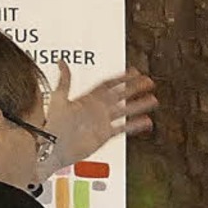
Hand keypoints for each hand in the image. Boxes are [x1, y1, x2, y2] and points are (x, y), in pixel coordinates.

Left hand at [42, 63, 156, 176]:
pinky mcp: (104, 135)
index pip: (109, 84)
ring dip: (139, 105)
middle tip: (149, 82)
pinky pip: (123, 129)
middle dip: (135, 88)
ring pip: (125, 111)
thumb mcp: (58, 98)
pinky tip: (147, 122)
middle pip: (121, 95)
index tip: (134, 71)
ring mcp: (102, 122)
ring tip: (154, 100)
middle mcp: (97, 109)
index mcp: (88, 98)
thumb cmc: (53, 124)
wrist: (54, 146)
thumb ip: (64, 80)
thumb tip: (61, 61)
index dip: (121, 77)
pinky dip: (135, 125)